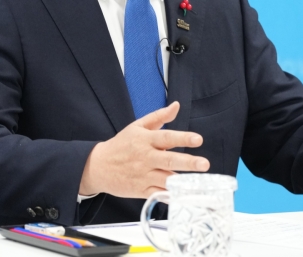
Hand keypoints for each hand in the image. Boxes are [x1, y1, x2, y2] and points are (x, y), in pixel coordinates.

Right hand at [78, 101, 208, 198]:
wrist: (98, 166)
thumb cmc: (120, 145)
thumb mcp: (137, 126)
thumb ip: (159, 116)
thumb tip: (176, 106)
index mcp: (145, 140)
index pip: (167, 137)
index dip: (183, 138)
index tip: (198, 139)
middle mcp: (146, 158)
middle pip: (169, 160)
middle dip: (188, 162)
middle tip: (204, 164)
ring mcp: (143, 175)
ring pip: (166, 179)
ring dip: (182, 182)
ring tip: (198, 183)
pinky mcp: (141, 190)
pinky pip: (158, 194)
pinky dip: (170, 196)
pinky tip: (182, 196)